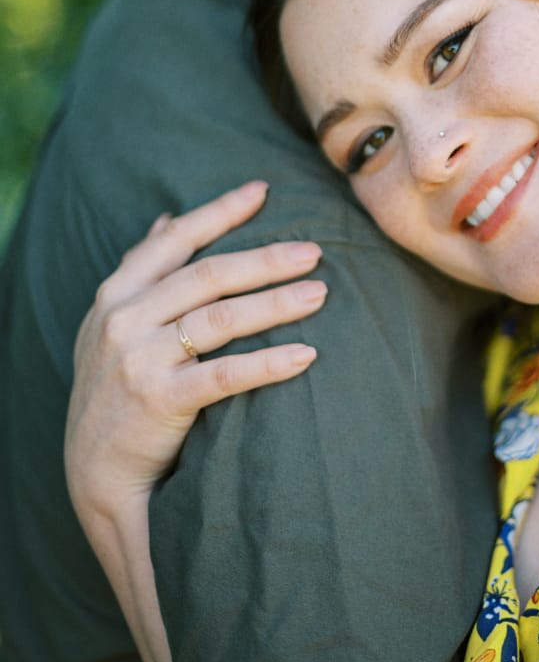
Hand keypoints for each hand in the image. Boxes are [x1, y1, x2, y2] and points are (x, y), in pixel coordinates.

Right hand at [66, 180, 326, 525]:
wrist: (96, 469)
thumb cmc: (114, 388)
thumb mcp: (111, 323)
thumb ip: (141, 272)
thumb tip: (166, 219)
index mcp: (117, 293)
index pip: (176, 241)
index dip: (220, 212)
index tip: (264, 192)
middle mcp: (125, 318)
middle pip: (209, 275)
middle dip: (266, 259)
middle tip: (314, 251)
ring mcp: (140, 359)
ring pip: (222, 318)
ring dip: (276, 303)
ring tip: (319, 294)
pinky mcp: (160, 400)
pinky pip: (225, 374)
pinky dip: (269, 363)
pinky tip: (306, 354)